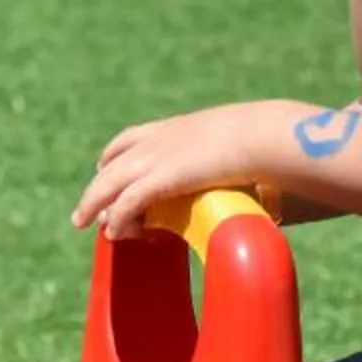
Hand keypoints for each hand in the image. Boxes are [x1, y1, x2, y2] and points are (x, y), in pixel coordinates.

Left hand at [70, 103, 285, 238]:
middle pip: (113, 161)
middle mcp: (163, 138)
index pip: (133, 138)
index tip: (107, 169)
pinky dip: (118, 217)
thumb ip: (249, 171)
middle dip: (98, 185)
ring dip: (94, 203)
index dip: (115, 157)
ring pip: (111, 182)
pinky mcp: (162, 177)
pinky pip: (128, 201)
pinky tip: (114, 232)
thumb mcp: (254, 151)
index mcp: (182, 129)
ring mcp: (160, 156)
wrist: (272, 135)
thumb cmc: (276, 143)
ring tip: (84, 222)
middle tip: (86, 208)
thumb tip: (273, 196)